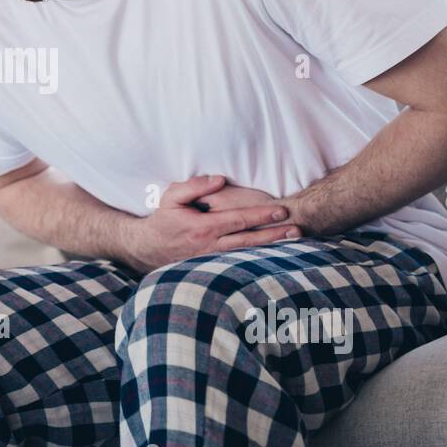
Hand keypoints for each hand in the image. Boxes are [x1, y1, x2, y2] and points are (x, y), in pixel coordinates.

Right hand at [121, 175, 300, 272]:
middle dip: (275, 234)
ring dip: (272, 247)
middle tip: (297, 229)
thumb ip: (195, 186)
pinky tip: (275, 253)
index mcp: (203, 228)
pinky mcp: (214, 266)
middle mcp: (211, 246)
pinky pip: (240, 260)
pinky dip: (258, 256)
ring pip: (248, 253)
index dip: (261, 216)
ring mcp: (214, 259)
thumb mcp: (171, 196)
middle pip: (249, 240)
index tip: (281, 211)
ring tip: (293, 241)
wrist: (148, 249)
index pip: (239, 220)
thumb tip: (220, 180)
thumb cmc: (162, 220)